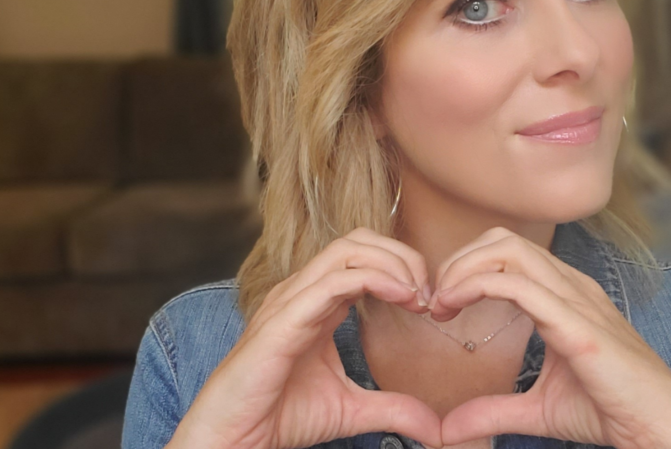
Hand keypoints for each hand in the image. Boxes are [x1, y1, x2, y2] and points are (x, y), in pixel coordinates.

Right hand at [167, 228, 442, 448]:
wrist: (235, 440)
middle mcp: (302, 293)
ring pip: (347, 251)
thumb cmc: (279, 417)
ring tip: (417, 294)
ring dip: (392, 264)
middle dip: (402, 256)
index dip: (401, 267)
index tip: (428, 302)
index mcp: (316, 303)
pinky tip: (401, 297)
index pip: (362, 256)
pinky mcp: (284, 319)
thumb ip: (392, 409)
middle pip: (358, 241)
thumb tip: (434, 427)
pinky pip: (334, 281)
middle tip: (428, 291)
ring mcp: (290, 301)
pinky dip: (375, 279)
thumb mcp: (351, 409)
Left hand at [427, 227, 670, 448]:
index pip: (508, 252)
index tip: (442, 306)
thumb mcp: (537, 410)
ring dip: (462, 270)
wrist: (657, 429)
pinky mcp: (578, 326)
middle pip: (503, 240)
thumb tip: (449, 428)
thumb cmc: (609, 412)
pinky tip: (456, 307)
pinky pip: (520, 286)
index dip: (466, 268)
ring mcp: (578, 301)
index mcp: (566, 295)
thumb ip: (493, 411)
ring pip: (508, 251)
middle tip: (436, 300)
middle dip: (459, 260)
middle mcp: (572, 287)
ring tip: (441, 303)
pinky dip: (477, 287)